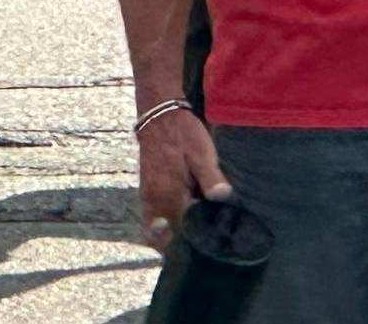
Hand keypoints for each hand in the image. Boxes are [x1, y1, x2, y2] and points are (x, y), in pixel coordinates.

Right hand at [133, 105, 228, 251]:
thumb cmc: (184, 135)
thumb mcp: (202, 152)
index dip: (197, 241)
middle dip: (181, 247)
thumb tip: (223, 199)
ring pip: (154, 232)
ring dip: (170, 239)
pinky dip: (161, 229)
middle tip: (202, 249)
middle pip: (165, 238)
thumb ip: (211, 178)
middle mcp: (154, 201)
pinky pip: (149, 221)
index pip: (182, 230)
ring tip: (192, 241)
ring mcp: (147, 199)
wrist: (159, 117)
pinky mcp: (145, 194)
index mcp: (170, 193)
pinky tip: (179, 226)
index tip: (210, 248)